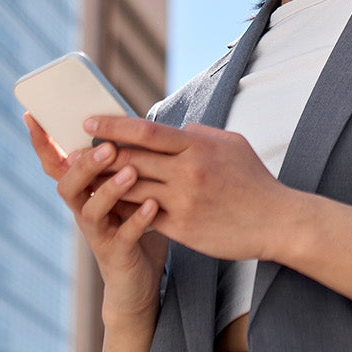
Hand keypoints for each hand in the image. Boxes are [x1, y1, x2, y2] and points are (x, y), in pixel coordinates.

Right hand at [24, 114, 169, 319]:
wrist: (138, 281)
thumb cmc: (132, 225)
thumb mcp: (125, 190)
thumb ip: (121, 162)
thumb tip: (125, 121)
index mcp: (83, 191)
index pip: (56, 164)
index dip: (42, 143)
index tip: (31, 116)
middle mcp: (83, 211)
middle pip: (69, 185)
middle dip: (85, 165)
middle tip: (107, 147)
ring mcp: (97, 234)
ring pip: (91, 211)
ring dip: (110, 190)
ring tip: (131, 173)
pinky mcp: (116, 254)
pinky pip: (124, 236)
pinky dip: (138, 220)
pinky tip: (152, 205)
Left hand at [84, 115, 297, 263]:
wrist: (278, 222)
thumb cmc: (255, 182)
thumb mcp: (233, 145)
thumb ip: (200, 134)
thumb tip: (176, 128)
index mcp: (198, 146)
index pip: (146, 131)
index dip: (113, 126)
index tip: (90, 123)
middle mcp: (188, 171)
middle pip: (132, 159)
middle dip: (98, 156)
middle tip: (73, 153)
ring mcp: (184, 201)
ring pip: (133, 189)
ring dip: (105, 185)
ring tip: (83, 180)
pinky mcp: (183, 228)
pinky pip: (145, 217)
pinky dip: (125, 211)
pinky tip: (110, 208)